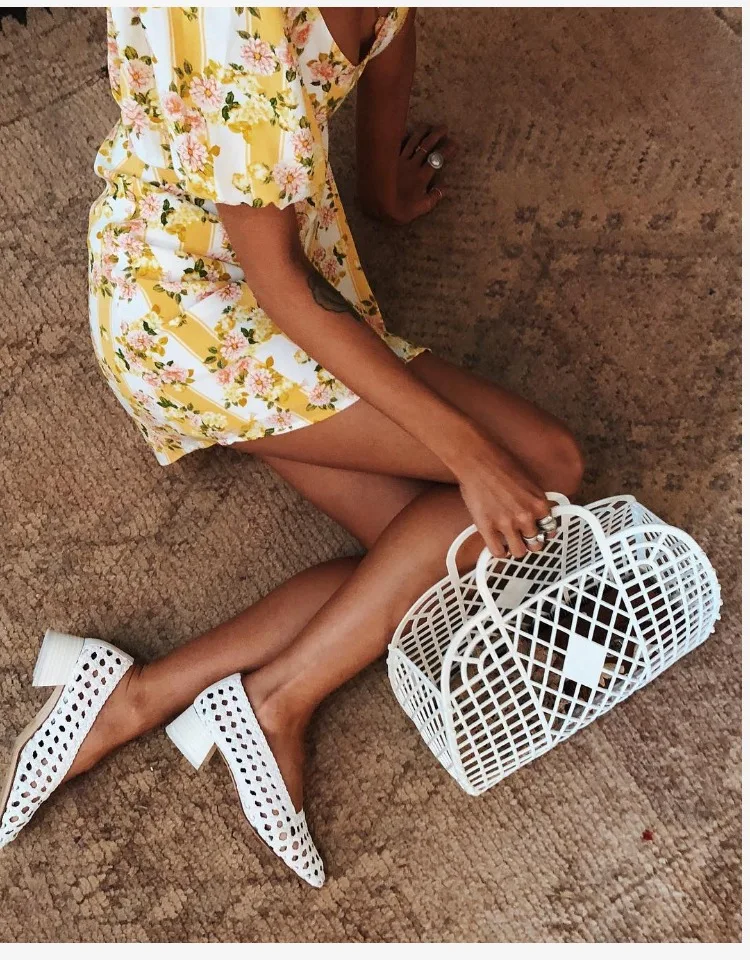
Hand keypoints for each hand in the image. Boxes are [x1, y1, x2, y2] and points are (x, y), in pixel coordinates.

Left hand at [379, 122, 456, 224]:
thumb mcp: (421, 208)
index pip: (437, 159)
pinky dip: (402, 137)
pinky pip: (397, 145)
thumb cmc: (399, 209)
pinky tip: (405, 131)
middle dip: (436, 135)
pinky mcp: (389, 161)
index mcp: (422, 176)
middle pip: (426, 146)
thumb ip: (434, 197)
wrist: (377, 204)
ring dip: (421, 132)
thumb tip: (445, 187)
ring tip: (428, 125)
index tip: (455, 143)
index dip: (447, 150)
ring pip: (413, 142)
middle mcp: (412, 165)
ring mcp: (400, 161)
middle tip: (444, 127)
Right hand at [455, 438, 557, 559]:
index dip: (542, 532)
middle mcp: (526, 516)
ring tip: (510, 542)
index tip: (537, 532)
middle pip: (536, 544)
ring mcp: (506, 524)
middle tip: (523, 538)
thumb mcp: (529, 482)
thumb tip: (535, 514)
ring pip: (519, 552)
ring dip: (516, 548)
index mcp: (539, 503)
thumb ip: (534, 501)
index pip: (550, 530)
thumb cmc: (500, 464)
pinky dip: (499, 551)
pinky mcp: (487, 527)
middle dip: (530, 542)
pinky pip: (498, 552)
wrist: (477, 459)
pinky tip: (498, 545)